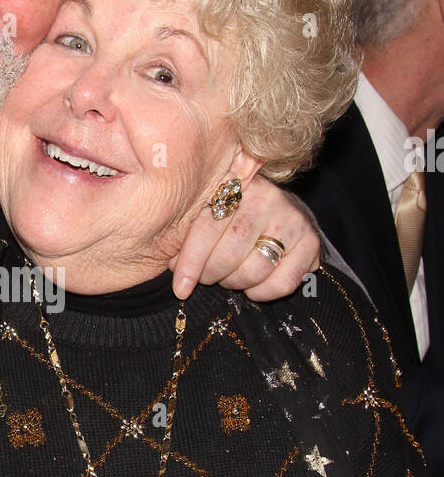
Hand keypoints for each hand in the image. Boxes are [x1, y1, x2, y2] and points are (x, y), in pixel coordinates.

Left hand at [170, 176, 320, 301]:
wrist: (281, 213)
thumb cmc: (230, 218)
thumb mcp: (207, 212)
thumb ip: (187, 228)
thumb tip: (166, 259)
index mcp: (234, 183)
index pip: (208, 227)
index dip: (192, 261)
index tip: (180, 288)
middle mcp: (267, 196)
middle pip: (231, 252)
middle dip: (213, 274)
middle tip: (207, 277)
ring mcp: (292, 218)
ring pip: (256, 269)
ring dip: (236, 283)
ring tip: (228, 277)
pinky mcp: (311, 241)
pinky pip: (283, 283)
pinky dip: (263, 293)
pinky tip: (253, 286)